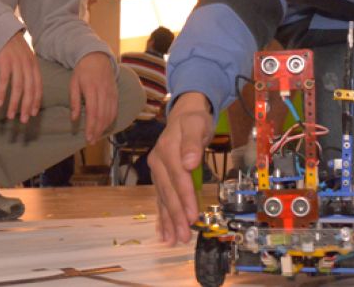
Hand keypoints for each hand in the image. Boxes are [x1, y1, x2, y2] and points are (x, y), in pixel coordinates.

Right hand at [0, 31, 41, 122]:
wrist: (2, 32)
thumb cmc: (14, 49)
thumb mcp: (26, 59)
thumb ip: (29, 73)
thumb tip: (30, 91)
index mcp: (34, 66)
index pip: (38, 87)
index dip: (35, 101)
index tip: (32, 114)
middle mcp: (28, 65)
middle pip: (29, 90)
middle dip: (26, 107)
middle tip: (23, 120)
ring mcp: (17, 63)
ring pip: (17, 87)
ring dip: (14, 103)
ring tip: (10, 116)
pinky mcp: (5, 61)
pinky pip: (4, 80)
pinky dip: (1, 92)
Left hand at [69, 52, 116, 143]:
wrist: (97, 58)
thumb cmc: (82, 71)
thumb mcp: (73, 83)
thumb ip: (74, 101)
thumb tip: (74, 119)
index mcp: (91, 89)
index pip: (92, 112)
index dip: (91, 127)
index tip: (88, 138)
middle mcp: (103, 92)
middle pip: (102, 116)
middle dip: (97, 131)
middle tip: (92, 142)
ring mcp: (111, 93)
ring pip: (110, 114)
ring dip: (104, 128)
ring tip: (97, 137)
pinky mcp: (116, 94)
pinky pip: (115, 110)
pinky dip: (111, 120)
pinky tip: (105, 127)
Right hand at [149, 92, 213, 244]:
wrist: (185, 113)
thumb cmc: (193, 119)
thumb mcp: (196, 124)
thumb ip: (192, 142)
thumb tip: (189, 161)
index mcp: (167, 149)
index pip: (177, 177)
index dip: (185, 197)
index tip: (192, 215)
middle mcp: (158, 161)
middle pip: (168, 191)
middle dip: (175, 215)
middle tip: (183, 236)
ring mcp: (157, 170)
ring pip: (162, 198)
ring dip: (167, 220)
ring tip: (171, 240)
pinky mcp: (160, 176)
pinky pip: (160, 197)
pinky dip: (162, 215)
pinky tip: (163, 231)